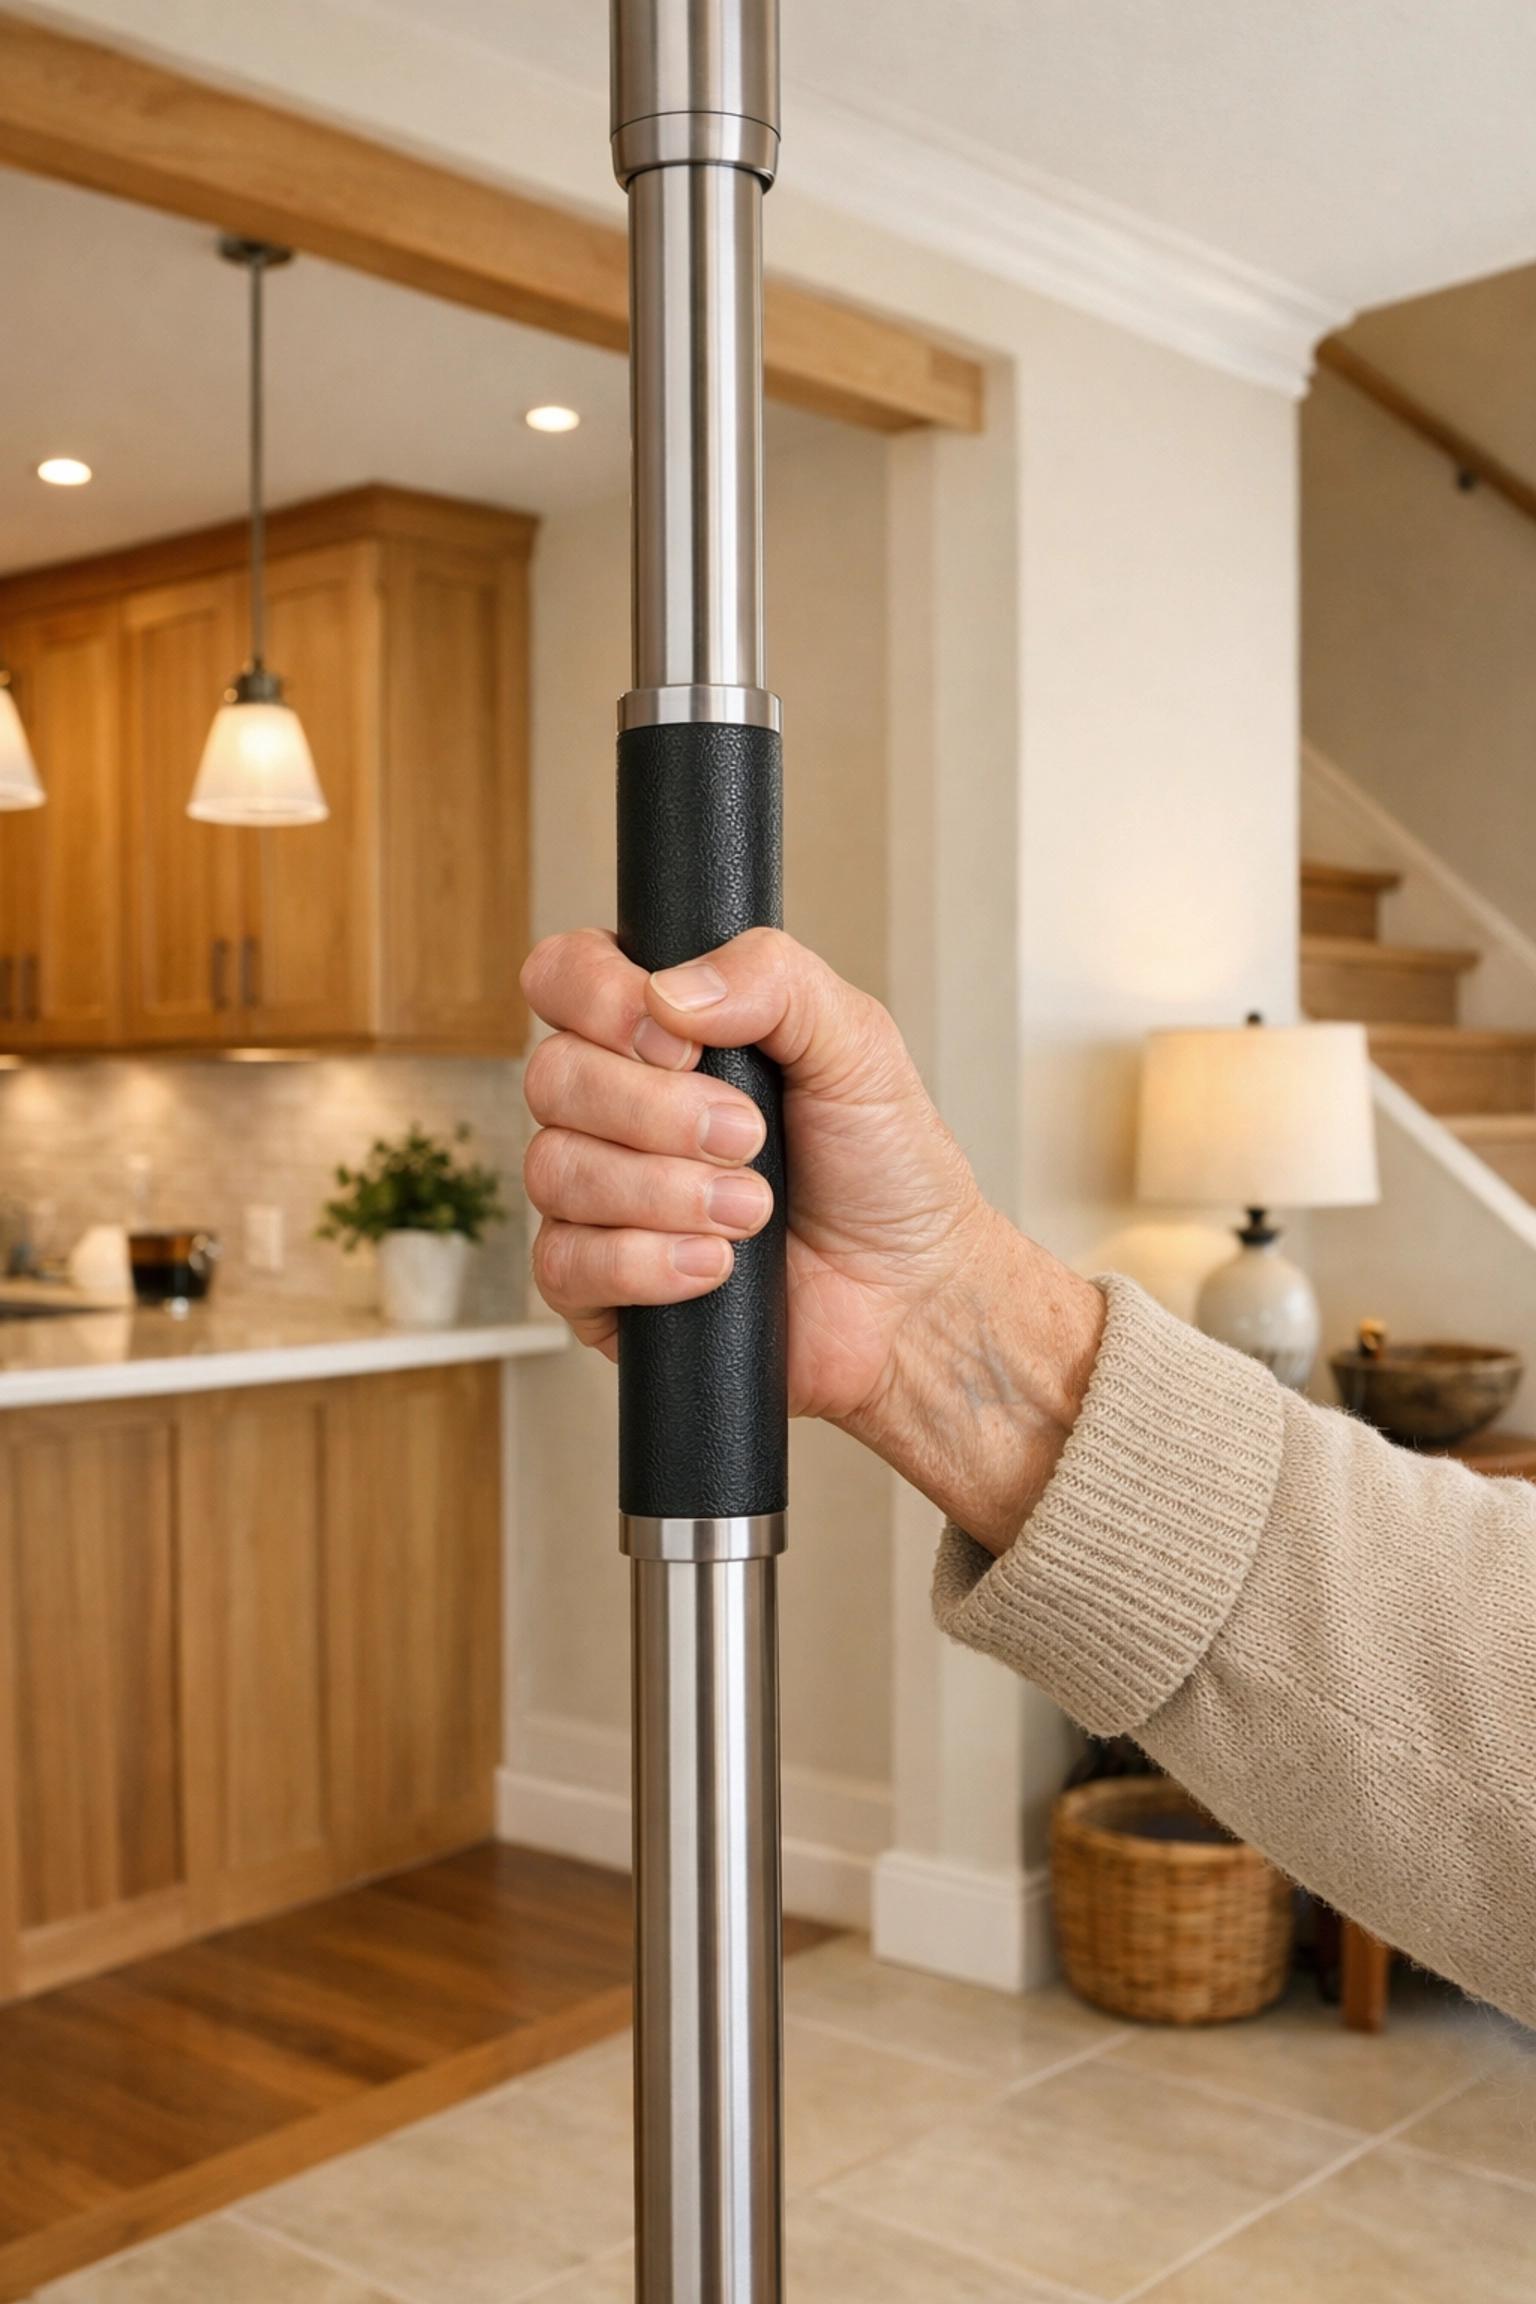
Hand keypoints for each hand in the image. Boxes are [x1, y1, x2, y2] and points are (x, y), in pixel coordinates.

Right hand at [521, 927, 1104, 1551]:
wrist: (911, 1296)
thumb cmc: (885, 1170)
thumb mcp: (857, 1044)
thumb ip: (774, 980)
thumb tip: (670, 992)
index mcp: (662, 1033)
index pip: (564, 977)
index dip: (599, 1000)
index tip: (680, 1042)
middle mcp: (616, 1108)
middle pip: (553, 1076)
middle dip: (655, 1110)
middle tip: (748, 1136)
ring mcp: (600, 1200)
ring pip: (554, 1171)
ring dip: (663, 1191)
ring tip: (752, 1210)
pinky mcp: (600, 1288)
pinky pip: (564, 1264)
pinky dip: (645, 1262)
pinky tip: (714, 1266)